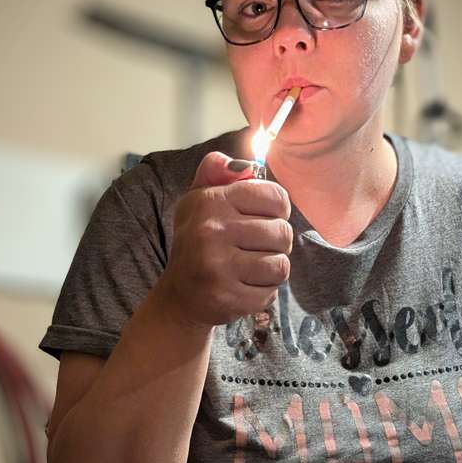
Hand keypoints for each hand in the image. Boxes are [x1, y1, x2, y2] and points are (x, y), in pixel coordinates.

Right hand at [157, 151, 292, 328]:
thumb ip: (216, 172)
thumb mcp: (197, 202)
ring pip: (280, 264)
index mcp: (210, 202)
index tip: (266, 218)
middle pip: (282, 232)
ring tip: (252, 269)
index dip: (278, 210)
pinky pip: (271, 292)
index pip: (275, 197)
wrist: (179, 298)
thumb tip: (244, 164)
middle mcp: (211, 232)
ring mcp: (218, 267)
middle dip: (277, 243)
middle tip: (257, 249)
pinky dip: (264, 292)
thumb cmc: (196, 244)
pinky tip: (244, 287)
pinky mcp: (228, 297)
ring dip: (272, 269)